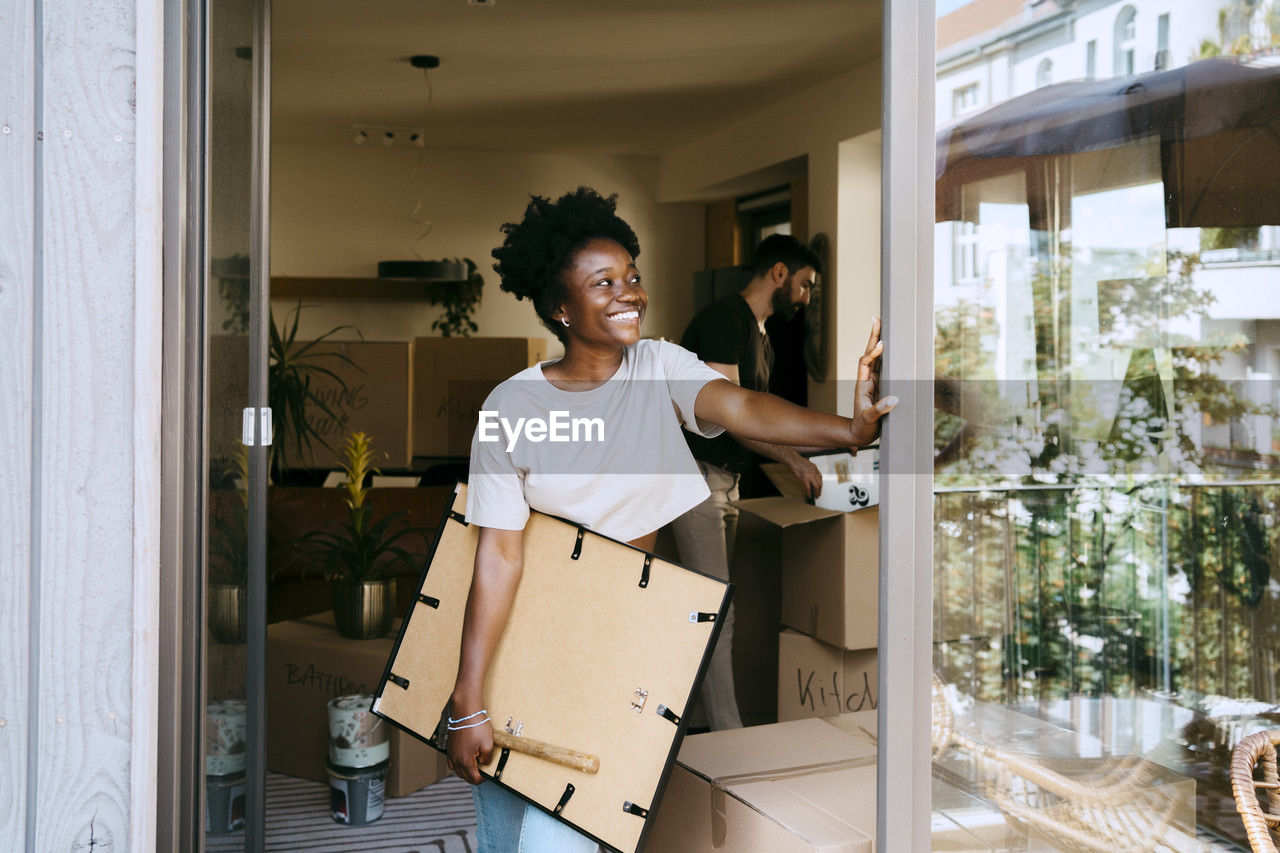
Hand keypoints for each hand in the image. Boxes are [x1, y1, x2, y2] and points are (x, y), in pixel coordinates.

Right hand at [445, 701, 492, 784]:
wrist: (465, 711)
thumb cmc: (476, 726)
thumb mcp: (488, 743)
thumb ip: (487, 758)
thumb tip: (484, 763)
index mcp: (465, 761)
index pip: (474, 778)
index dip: (482, 779)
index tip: (487, 775)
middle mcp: (456, 759)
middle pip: (464, 776)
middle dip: (474, 777)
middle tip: (482, 773)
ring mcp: (451, 753)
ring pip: (456, 770)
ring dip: (465, 772)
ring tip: (474, 767)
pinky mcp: (449, 746)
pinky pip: (451, 762)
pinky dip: (457, 765)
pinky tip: (463, 759)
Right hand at [789, 457, 822, 498]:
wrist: (794, 460)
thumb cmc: (799, 462)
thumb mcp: (808, 465)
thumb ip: (811, 471)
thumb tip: (812, 477)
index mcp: (816, 469)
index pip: (821, 479)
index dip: (820, 485)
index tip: (819, 489)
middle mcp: (815, 473)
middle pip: (820, 483)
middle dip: (820, 490)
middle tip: (818, 494)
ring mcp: (810, 476)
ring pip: (816, 486)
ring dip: (816, 492)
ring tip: (815, 496)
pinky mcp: (805, 478)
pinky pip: (808, 487)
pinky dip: (809, 492)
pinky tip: (809, 495)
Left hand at [850, 317, 896, 447]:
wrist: (860, 434)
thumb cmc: (863, 427)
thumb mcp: (870, 419)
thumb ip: (879, 410)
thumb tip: (893, 399)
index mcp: (863, 385)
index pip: (866, 363)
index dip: (873, 353)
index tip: (882, 344)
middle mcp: (867, 380)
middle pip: (870, 354)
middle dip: (873, 336)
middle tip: (877, 318)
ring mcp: (874, 381)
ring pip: (876, 357)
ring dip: (878, 341)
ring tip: (882, 324)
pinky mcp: (880, 385)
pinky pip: (883, 366)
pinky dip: (886, 354)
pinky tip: (889, 345)